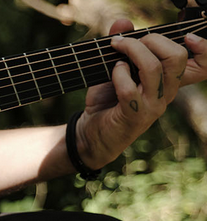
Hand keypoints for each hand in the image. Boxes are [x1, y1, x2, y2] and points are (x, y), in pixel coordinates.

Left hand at [78, 19, 202, 168]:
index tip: (187, 36)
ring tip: (116, 48)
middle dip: (152, 40)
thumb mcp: (114, 68)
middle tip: (130, 42)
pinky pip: (130, 89)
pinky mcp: (134, 116)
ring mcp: (153, 105)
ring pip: (154, 68)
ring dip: (132, 50)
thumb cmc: (107, 100)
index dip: (204, 49)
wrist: (91, 133)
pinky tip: (112, 70)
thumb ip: (122, 45)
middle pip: (177, 58)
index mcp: (169, 80)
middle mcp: (167, 92)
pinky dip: (118, 73)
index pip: (203, 65)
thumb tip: (123, 22)